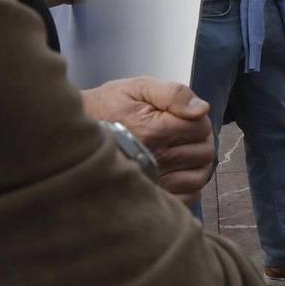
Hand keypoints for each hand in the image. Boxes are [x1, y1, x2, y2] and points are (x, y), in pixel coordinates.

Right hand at [79, 77, 214, 197]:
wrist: (80, 134)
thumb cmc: (110, 108)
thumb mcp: (139, 88)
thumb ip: (173, 94)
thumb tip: (200, 109)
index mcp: (153, 130)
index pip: (200, 127)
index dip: (198, 118)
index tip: (184, 116)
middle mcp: (155, 158)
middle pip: (204, 152)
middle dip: (200, 139)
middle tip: (185, 133)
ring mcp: (155, 180)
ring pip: (199, 176)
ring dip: (198, 163)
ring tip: (184, 151)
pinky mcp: (154, 195)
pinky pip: (187, 197)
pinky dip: (190, 185)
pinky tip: (179, 172)